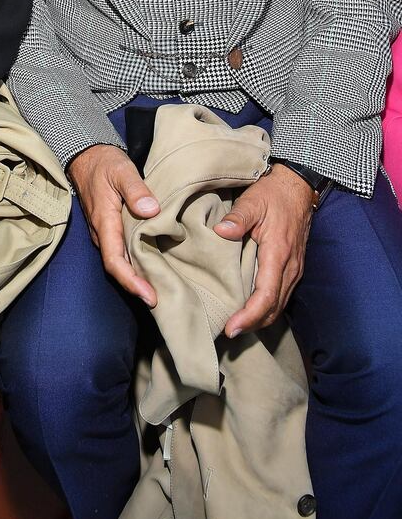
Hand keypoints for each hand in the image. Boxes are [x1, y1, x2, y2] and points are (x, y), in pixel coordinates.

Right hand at [68, 143, 159, 305]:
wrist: (86, 156)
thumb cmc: (104, 163)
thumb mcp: (122, 170)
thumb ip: (136, 190)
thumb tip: (150, 211)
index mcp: (104, 222)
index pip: (114, 261)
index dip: (131, 281)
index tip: (149, 296)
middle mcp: (102, 232)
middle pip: (118, 268)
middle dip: (137, 287)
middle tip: (163, 301)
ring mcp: (104, 232)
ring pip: (120, 261)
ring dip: (138, 277)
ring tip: (162, 289)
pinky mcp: (110, 228)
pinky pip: (122, 251)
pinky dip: (136, 263)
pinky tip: (152, 266)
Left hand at [214, 164, 313, 337]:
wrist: (298, 187)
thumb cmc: (273, 194)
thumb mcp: (253, 201)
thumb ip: (238, 217)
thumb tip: (220, 232)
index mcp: (278, 254)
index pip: (265, 296)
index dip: (248, 316)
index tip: (231, 328)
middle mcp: (290, 267)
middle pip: (273, 308)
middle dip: (252, 324)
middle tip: (229, 332)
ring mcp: (294, 269)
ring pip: (279, 305)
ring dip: (260, 318)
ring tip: (237, 325)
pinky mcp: (293, 267)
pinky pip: (281, 295)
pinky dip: (267, 308)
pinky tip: (251, 308)